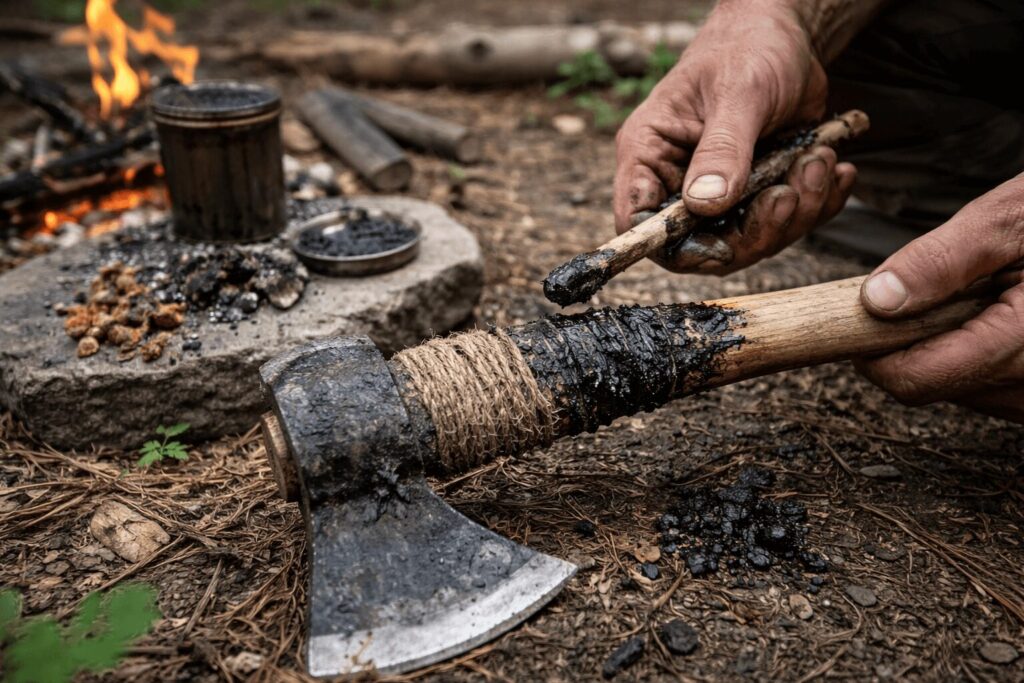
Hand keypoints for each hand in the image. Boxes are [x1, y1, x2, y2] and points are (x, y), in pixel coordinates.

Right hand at [612, 2, 854, 273]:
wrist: (787, 36)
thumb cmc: (749, 48)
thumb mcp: (738, 93)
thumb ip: (722, 150)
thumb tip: (704, 205)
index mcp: (650, 154)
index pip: (638, 221)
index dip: (672, 244)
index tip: (723, 241)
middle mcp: (677, 181)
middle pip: (700, 244)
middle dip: (754, 230)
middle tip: (791, 192)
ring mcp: (717, 192)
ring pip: (747, 239)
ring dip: (795, 212)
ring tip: (819, 161)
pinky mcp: (755, 194)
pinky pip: (782, 222)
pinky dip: (816, 204)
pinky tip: (835, 172)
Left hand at [855, 176, 1023, 422]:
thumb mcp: (1010, 220)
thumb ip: (940, 261)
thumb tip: (877, 301)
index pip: (915, 380)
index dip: (874, 350)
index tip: (860, 316)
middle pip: (933, 385)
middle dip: (920, 338)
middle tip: (941, 287)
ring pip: (962, 388)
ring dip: (954, 345)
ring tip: (987, 294)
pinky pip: (994, 387)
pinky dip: (983, 352)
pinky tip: (1003, 312)